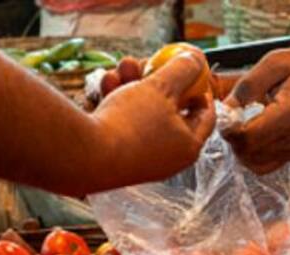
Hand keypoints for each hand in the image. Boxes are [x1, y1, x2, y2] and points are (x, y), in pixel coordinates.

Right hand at [91, 53, 215, 187]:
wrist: (85, 156)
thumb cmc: (131, 123)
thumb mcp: (163, 88)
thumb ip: (183, 70)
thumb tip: (196, 60)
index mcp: (188, 146)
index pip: (205, 114)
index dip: (200, 87)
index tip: (190, 69)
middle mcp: (167, 157)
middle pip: (170, 110)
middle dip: (158, 79)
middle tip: (149, 61)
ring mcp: (140, 159)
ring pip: (143, 112)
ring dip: (134, 84)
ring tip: (123, 66)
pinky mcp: (116, 156)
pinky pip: (123, 123)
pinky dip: (117, 101)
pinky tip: (107, 82)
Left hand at [223, 48, 289, 173]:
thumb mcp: (276, 62)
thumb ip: (249, 85)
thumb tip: (226, 107)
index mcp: (289, 113)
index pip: (249, 137)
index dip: (229, 128)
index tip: (226, 113)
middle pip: (247, 152)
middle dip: (232, 136)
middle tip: (234, 116)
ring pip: (252, 162)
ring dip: (240, 146)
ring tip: (244, 124)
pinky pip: (262, 165)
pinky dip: (251, 154)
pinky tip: (253, 134)